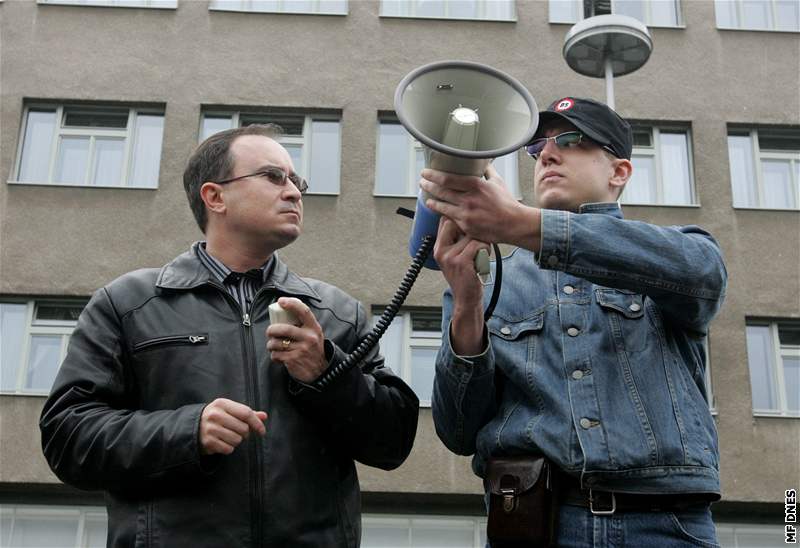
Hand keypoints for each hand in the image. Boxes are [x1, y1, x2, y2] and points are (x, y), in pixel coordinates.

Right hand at [199, 398, 266, 455]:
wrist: (194, 427)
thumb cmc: (217, 417)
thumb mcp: (230, 410)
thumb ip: (247, 413)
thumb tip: (264, 416)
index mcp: (222, 404)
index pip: (246, 413)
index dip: (257, 423)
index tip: (262, 431)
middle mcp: (215, 415)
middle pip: (243, 428)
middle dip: (245, 433)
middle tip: (238, 432)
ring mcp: (210, 429)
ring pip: (237, 440)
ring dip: (236, 441)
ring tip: (228, 436)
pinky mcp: (208, 442)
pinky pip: (229, 449)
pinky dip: (229, 448)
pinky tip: (222, 442)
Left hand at [266, 297, 326, 382]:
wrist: (320, 371)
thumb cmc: (313, 350)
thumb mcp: (314, 335)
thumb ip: (303, 325)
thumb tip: (284, 313)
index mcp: (314, 328)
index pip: (304, 311)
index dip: (292, 304)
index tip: (281, 301)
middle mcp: (309, 338)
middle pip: (284, 329)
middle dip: (271, 329)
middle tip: (270, 331)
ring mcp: (301, 349)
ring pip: (276, 343)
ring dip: (271, 345)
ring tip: (274, 346)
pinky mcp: (293, 360)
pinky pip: (276, 355)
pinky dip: (274, 355)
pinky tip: (279, 356)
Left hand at [420, 164, 540, 250]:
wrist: (513, 224)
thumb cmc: (507, 204)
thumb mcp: (497, 182)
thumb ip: (487, 171)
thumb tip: (483, 163)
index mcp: (476, 186)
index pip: (447, 179)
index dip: (433, 175)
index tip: (426, 173)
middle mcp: (468, 200)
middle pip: (441, 191)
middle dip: (428, 186)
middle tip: (422, 182)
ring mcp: (466, 214)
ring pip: (441, 206)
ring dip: (431, 201)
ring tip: (427, 197)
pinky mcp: (465, 226)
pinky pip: (449, 218)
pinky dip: (442, 212)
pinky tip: (438, 209)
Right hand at [434, 217, 487, 306]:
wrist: (466, 298)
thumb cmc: (464, 277)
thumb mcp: (454, 257)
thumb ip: (454, 240)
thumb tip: (463, 219)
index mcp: (438, 248)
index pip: (445, 221)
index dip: (459, 221)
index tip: (468, 231)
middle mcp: (441, 251)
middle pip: (457, 223)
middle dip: (471, 231)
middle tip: (475, 245)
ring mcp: (450, 257)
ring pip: (472, 235)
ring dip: (481, 244)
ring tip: (478, 256)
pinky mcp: (461, 262)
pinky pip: (478, 245)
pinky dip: (485, 251)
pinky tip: (481, 261)